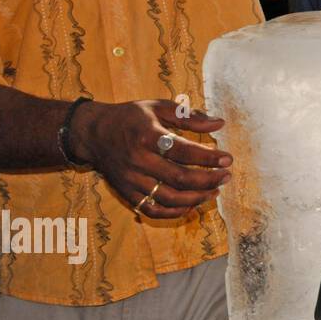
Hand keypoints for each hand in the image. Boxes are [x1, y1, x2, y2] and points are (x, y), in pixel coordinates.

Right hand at [69, 100, 232, 220]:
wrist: (92, 133)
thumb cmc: (131, 117)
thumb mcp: (158, 107)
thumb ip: (189, 116)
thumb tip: (220, 123)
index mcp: (147, 136)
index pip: (184, 151)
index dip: (208, 158)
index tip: (228, 159)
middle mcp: (138, 160)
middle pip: (180, 178)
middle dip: (208, 180)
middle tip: (227, 176)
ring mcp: (132, 180)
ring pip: (169, 198)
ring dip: (197, 198)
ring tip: (215, 191)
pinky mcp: (126, 193)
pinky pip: (152, 210)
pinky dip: (174, 212)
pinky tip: (191, 205)